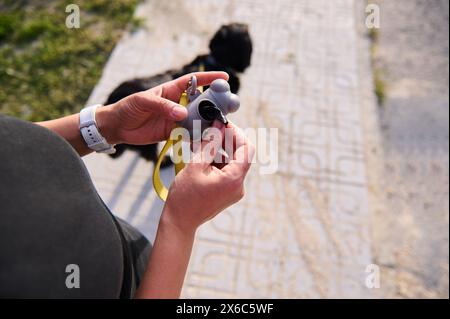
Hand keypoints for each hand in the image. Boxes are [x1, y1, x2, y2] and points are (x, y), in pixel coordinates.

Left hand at [97, 71, 228, 144]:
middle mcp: (178, 103)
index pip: (194, 81)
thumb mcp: (143, 101)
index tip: (225, 77)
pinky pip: (189, 133)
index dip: (209, 78)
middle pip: (201, 101)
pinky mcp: (174, 132)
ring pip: (198, 118)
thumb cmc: (128, 107)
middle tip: (228, 106)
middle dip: (214, 103)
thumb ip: (163, 106)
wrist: (117, 127)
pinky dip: (198, 136)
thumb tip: (183, 113)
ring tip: (220, 124)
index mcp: (171, 90)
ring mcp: (177, 118)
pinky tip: (206, 138)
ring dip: (208, 121)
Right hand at [162, 121, 254, 234]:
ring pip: (232, 162)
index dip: (236, 133)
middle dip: (226, 140)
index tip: (222, 123)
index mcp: (234, 179)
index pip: (247, 148)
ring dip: (219, 149)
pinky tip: (202, 154)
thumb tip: (219, 125)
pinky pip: (226, 171)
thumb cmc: (185, 196)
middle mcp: (239, 185)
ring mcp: (234, 190)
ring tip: (202, 141)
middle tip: (210, 128)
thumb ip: (210, 144)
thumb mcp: (196, 165)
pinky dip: (216, 161)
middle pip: (240, 154)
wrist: (179, 221)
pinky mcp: (227, 192)